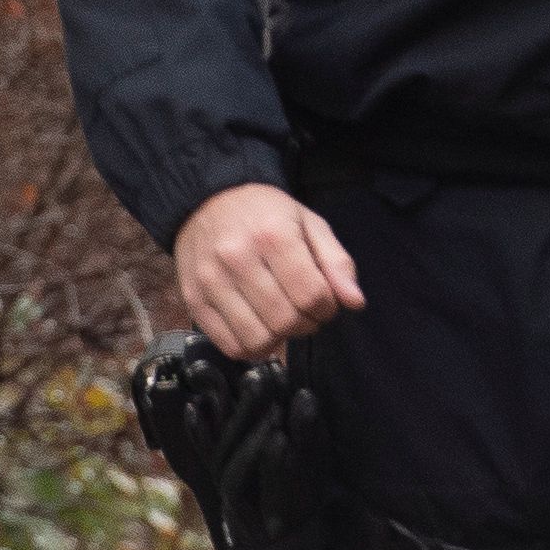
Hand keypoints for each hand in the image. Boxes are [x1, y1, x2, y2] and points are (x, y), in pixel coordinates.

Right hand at [171, 181, 364, 359]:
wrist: (206, 201)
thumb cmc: (265, 214)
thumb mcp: (309, 224)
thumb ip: (336, 262)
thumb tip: (355, 302)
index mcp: (272, 235)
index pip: (311, 295)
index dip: (327, 308)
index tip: (324, 301)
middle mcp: (237, 258)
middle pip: (285, 321)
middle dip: (306, 325)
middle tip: (304, 312)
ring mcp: (211, 282)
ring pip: (257, 339)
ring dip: (279, 340)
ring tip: (281, 321)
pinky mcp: (194, 301)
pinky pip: (229, 346)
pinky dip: (252, 348)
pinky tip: (259, 330)